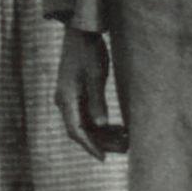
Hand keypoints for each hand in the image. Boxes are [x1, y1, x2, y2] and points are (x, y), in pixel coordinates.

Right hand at [53, 26, 127, 158]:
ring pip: (86, 124)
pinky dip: (102, 123)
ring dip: (104, 133)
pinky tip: (119, 127)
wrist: (80, 31)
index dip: (90, 146)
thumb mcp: (95, 76)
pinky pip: (88, 115)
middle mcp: (65, 101)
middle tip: (125, 148)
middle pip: (82, 130)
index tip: (103, 159)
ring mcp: (70, 98)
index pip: (77, 131)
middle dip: (102, 142)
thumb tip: (101, 126)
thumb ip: (98, 101)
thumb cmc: (89, 51)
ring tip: (126, 139)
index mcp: (66, 99)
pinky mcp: (77, 93)